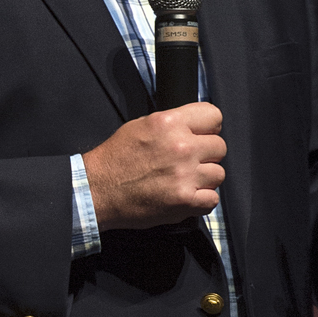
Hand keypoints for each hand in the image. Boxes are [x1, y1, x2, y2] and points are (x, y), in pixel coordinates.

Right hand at [85, 103, 225, 229]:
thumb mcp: (140, 125)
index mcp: (169, 123)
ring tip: (184, 180)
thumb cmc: (115, 160)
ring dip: (204, 178)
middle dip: (206, 154)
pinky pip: (212, 199)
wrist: (98, 191)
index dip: (209, 127)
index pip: (214, 116)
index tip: (202, 135)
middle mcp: (181, 147)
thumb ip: (172, 123)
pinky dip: (201, 200)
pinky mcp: (184, 201)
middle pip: (220, 147)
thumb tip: (195, 126)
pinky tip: (185, 195)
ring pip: (218, 174)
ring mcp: (185, 175)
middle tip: (189, 162)